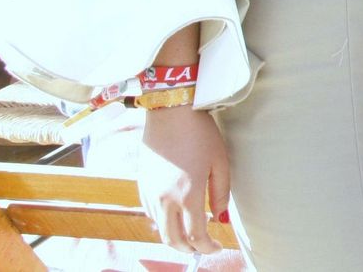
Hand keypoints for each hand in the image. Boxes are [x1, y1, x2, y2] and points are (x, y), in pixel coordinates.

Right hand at [139, 105, 229, 254]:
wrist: (170, 112)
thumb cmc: (200, 134)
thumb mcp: (220, 162)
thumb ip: (221, 193)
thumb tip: (220, 218)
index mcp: (187, 195)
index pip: (196, 236)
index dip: (207, 248)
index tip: (217, 247)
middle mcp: (165, 199)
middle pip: (173, 240)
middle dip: (189, 250)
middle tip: (202, 247)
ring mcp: (150, 193)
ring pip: (159, 229)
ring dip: (174, 237)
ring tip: (190, 234)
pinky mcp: (141, 185)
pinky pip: (150, 214)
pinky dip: (163, 222)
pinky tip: (175, 216)